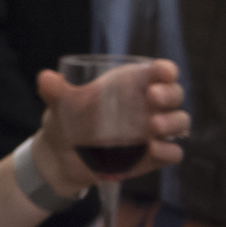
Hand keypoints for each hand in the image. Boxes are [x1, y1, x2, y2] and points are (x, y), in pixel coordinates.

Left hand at [31, 59, 190, 191]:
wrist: (61, 156)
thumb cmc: (68, 120)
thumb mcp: (61, 104)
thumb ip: (55, 91)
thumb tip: (45, 78)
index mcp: (130, 86)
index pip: (158, 72)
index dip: (165, 70)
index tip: (163, 71)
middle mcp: (147, 106)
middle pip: (174, 95)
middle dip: (170, 94)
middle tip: (152, 97)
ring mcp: (153, 132)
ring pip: (180, 123)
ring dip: (172, 122)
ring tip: (153, 126)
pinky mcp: (154, 156)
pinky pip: (173, 153)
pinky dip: (168, 151)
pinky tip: (153, 149)